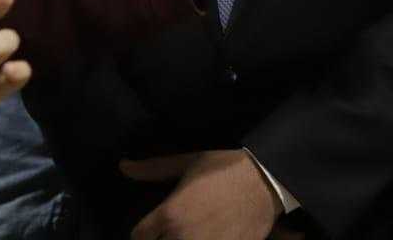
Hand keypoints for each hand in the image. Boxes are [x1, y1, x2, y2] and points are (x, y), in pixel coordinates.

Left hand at [122, 149, 279, 239]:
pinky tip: (213, 234)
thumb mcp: (191, 161)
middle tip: (181, 226)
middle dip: (165, 238)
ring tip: (196, 230)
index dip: (147, 230)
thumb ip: (155, 168)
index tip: (158, 225)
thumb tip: (123, 165)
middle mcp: (181, 236)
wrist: (269, 178)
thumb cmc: (227, 167)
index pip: (139, 236)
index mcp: (169, 213)